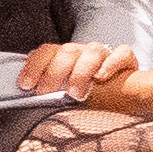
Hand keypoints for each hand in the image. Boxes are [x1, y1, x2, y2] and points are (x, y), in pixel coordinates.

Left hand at [20, 40, 140, 100]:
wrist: (121, 100)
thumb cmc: (87, 98)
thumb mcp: (62, 95)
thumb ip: (48, 92)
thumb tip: (28, 97)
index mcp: (65, 58)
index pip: (46, 52)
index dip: (34, 66)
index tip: (26, 85)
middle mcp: (83, 53)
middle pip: (67, 51)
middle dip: (55, 72)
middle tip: (48, 92)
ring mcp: (105, 55)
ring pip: (93, 51)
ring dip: (81, 72)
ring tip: (75, 93)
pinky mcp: (126, 61)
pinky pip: (121, 54)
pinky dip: (111, 64)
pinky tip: (102, 77)